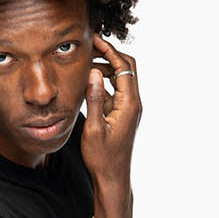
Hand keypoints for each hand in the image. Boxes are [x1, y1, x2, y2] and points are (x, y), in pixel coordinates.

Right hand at [80, 32, 141, 187]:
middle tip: (90, 47)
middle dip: (109, 54)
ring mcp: (128, 109)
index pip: (124, 66)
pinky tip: (87, 84)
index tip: (94, 40)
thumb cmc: (102, 158)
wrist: (112, 177)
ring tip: (85, 63)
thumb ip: (94, 98)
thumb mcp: (93, 128)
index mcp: (129, 104)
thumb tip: (93, 72)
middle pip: (126, 68)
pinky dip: (103, 83)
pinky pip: (114, 92)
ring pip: (120, 79)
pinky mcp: (122, 114)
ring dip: (105, 68)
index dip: (109, 50)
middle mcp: (133, 103)